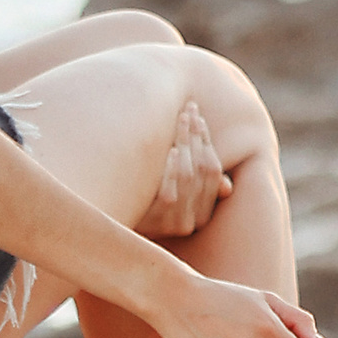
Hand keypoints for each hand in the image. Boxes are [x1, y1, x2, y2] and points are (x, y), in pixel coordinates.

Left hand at [143, 100, 232, 238]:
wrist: (110, 228)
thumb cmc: (142, 205)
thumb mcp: (173, 197)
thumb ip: (197, 187)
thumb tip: (226, 186)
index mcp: (202, 214)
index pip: (214, 170)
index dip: (207, 141)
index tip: (198, 117)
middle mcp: (193, 221)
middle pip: (202, 169)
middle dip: (197, 136)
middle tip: (189, 109)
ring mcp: (173, 224)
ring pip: (188, 177)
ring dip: (186, 144)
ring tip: (180, 119)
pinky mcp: (154, 226)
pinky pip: (169, 193)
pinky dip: (172, 169)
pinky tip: (170, 150)